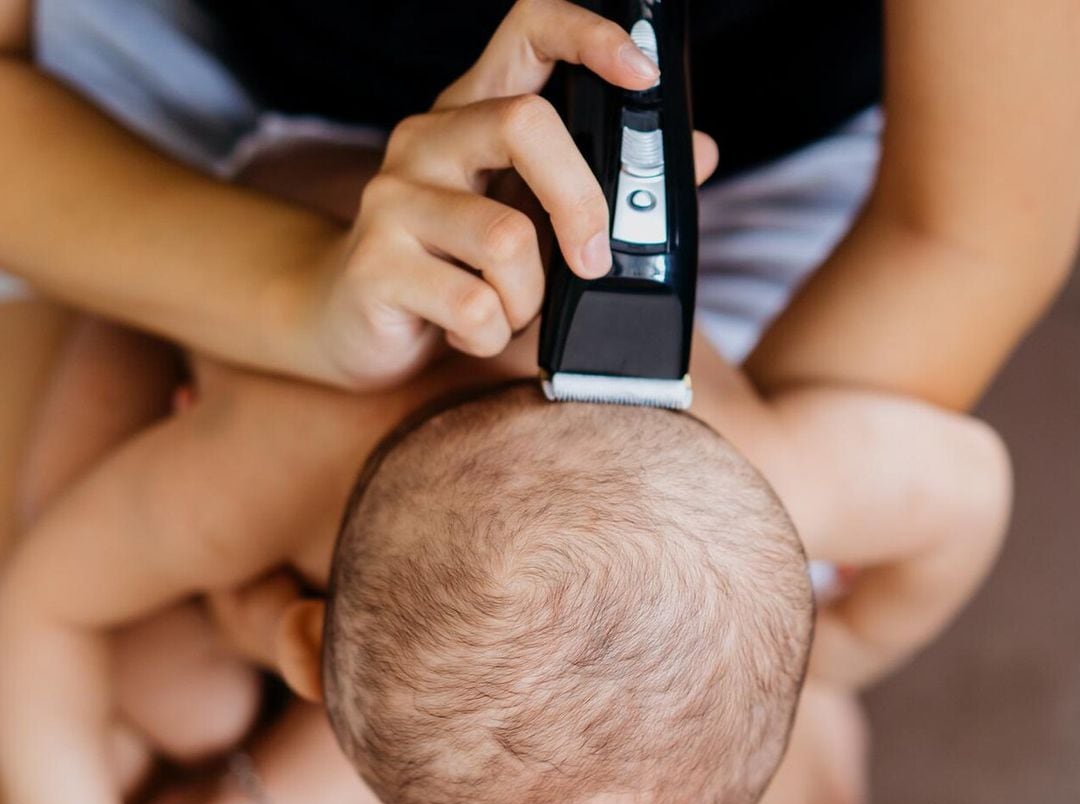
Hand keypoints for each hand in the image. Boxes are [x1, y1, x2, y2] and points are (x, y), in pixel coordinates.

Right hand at [296, 0, 718, 386]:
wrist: (346, 322)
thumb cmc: (452, 270)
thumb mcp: (532, 221)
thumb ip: (603, 187)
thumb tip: (699, 153)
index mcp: (471, 115)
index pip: (528, 28)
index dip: (589, 36)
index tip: (642, 71)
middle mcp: (427, 139)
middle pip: (525, 124)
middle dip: (580, 202)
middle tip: (592, 259)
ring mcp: (394, 198)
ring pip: (508, 238)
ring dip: (529, 296)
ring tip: (507, 310)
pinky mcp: (376, 263)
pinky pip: (473, 305)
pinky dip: (493, 335)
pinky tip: (471, 331)